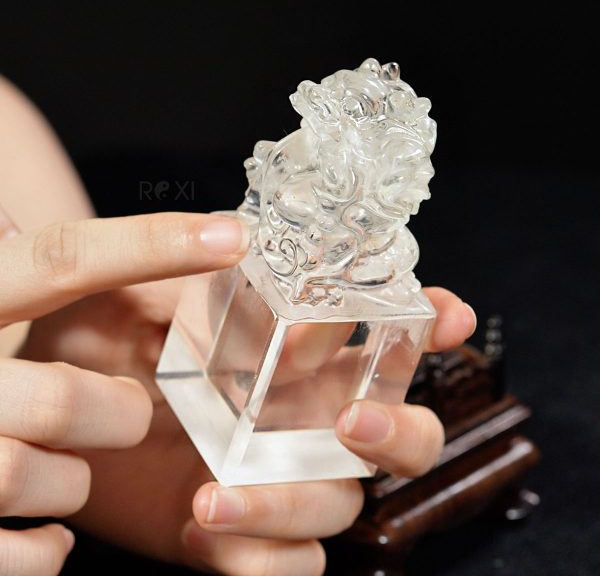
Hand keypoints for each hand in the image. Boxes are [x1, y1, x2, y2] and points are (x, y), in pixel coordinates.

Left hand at [21, 240, 474, 575]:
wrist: (62, 404)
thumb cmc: (111, 335)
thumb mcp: (149, 294)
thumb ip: (199, 274)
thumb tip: (242, 241)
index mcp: (303, 355)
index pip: (388, 338)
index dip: (428, 326)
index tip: (448, 314)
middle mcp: (308, 416)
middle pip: (400, 436)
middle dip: (399, 430)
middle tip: (356, 418)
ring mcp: (281, 474)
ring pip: (340, 505)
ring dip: (297, 502)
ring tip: (218, 494)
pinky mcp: (241, 530)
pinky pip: (289, 564)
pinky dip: (262, 556)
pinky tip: (208, 526)